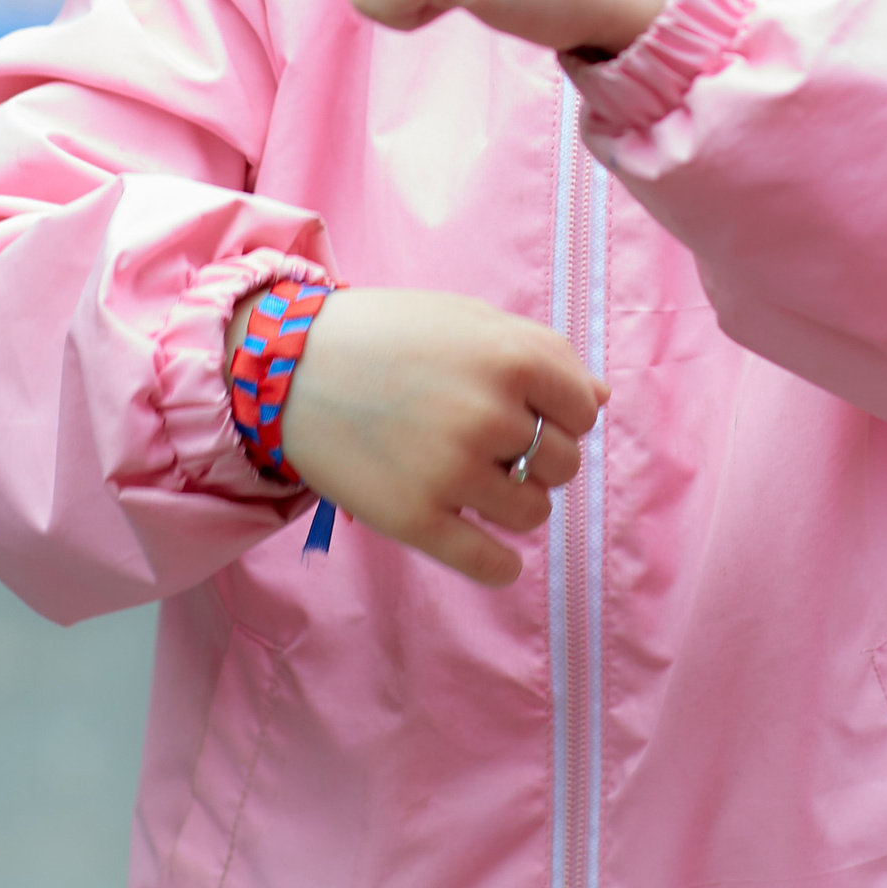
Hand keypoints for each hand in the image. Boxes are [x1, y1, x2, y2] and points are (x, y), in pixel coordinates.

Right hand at [232, 286, 603, 588]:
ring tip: (475, 482)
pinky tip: (493, 554)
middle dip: (537, 457)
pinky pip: (489, 564)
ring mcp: (451, 471)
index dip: (561, 414)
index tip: (528, 412)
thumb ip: (541, 352)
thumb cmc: (388, 335)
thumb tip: (599, 399)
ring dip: (515, 503)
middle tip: (491, 445)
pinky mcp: (414, 519)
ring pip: (532, 513)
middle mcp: (489, 416)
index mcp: (512, 359)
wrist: (287, 366)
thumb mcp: (470, 320)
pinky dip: (501, 566)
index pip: (583, 411)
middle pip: (562, 464)